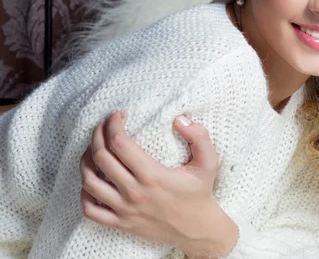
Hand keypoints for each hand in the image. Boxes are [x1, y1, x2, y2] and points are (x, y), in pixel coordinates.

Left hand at [79, 111, 237, 257]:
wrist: (197, 229)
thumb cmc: (200, 193)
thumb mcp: (208, 162)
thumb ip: (199, 136)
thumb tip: (180, 119)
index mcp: (152, 175)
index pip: (119, 143)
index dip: (113, 124)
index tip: (117, 115)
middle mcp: (134, 192)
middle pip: (101, 158)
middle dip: (97, 135)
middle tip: (103, 126)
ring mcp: (125, 209)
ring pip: (90, 182)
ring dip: (86, 161)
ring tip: (93, 149)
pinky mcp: (121, 223)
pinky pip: (91, 210)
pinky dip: (85, 193)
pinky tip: (92, 180)